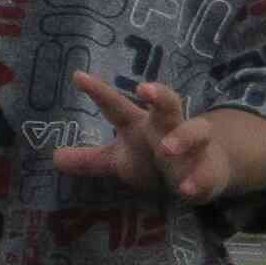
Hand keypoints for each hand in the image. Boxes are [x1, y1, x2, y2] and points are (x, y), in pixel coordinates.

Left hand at [57, 75, 237, 203]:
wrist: (205, 170)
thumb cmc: (154, 157)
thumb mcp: (119, 159)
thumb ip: (89, 160)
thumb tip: (55, 158)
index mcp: (141, 124)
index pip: (117, 105)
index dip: (98, 91)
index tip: (77, 76)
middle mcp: (168, 127)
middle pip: (168, 104)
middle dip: (159, 95)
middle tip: (145, 89)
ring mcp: (194, 147)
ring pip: (194, 131)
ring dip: (182, 137)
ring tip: (166, 148)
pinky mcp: (210, 170)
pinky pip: (206, 174)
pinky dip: (198, 181)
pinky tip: (186, 188)